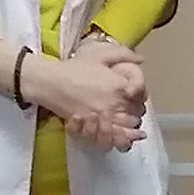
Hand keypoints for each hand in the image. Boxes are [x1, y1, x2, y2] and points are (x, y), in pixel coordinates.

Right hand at [28, 44, 144, 150]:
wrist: (52, 82)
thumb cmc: (75, 68)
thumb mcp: (100, 55)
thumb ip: (123, 54)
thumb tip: (141, 59)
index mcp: (120, 85)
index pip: (141, 98)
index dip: (139, 99)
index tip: (132, 98)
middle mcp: (115, 103)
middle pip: (136, 117)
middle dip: (134, 116)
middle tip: (128, 113)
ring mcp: (103, 118)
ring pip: (125, 133)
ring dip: (126, 131)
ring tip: (122, 127)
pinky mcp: (92, 128)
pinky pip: (109, 140)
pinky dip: (113, 140)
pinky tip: (111, 136)